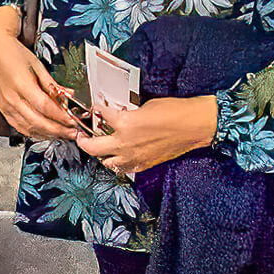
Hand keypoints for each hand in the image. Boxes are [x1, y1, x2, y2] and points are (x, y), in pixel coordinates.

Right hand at [0, 6, 87, 139]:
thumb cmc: (15, 54)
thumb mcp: (37, 65)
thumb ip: (52, 84)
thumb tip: (68, 95)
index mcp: (21, 84)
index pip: (45, 106)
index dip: (61, 116)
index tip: (73, 121)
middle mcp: (11, 97)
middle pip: (37, 121)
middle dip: (58, 130)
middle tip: (72, 132)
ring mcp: (5, 105)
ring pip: (28, 127)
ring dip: (47, 134)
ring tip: (62, 134)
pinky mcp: (2, 109)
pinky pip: (19, 126)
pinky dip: (33, 132)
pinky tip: (45, 132)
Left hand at [74, 95, 217, 176]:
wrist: (193, 126)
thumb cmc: (174, 111)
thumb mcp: (146, 106)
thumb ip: (129, 114)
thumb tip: (121, 117)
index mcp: (125, 123)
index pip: (101, 116)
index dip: (96, 111)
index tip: (94, 109)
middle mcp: (125, 143)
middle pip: (92, 147)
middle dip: (83, 141)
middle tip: (80, 136)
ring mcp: (133, 157)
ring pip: (106, 162)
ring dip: (100, 154)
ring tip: (99, 147)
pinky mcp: (143, 165)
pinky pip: (123, 168)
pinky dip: (117, 162)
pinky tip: (118, 156)